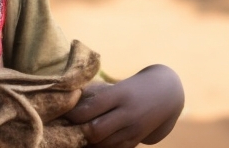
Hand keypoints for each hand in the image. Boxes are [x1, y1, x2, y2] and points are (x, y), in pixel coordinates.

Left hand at [64, 65, 183, 147]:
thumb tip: (69, 101)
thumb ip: (94, 95)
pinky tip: (91, 142)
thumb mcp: (115, 86)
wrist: (167, 93)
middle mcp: (127, 113)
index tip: (60, 113)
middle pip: (95, 130)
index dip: (71, 115)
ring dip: (88, 142)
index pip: (89, 109)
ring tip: (75, 136)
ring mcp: (134, 128)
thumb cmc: (131, 87)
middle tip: (65, 128)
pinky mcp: (138, 139)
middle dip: (78, 131)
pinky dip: (102, 147)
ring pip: (104, 144)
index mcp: (118, 94)